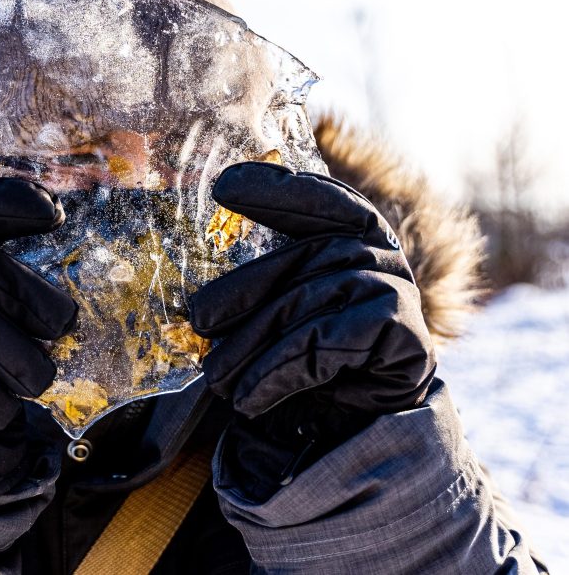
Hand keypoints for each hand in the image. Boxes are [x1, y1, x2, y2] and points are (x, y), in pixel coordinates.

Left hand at [189, 162, 435, 487]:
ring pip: (310, 305)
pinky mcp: (409, 338)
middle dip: (246, 288)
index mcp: (358, 231)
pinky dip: (280, 371)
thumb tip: (200, 293)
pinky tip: (250, 396)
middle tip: (199, 318)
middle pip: (308, 256)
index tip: (224, 186)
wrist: (363, 423)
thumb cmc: (314, 355)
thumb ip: (264, 282)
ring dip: (254, 344)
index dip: (277, 191)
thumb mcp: (285, 308)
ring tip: (216, 377)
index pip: (321, 200)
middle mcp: (383, 254)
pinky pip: (327, 346)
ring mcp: (398, 292)